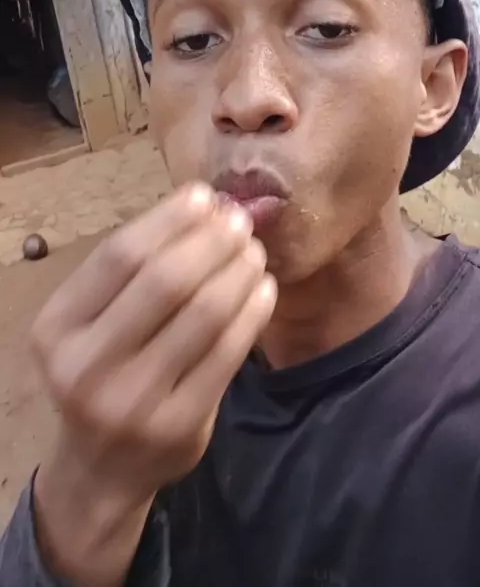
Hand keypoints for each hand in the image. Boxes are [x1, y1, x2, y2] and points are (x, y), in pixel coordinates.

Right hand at [31, 183, 276, 586]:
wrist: (103, 464)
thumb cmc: (103, 372)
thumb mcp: (92, 323)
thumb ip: (133, 273)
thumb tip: (203, 207)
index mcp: (58, 327)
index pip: (120, 255)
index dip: (169, 218)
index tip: (205, 196)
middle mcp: (86, 365)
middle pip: (165, 280)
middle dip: (212, 241)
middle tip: (241, 222)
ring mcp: (133, 400)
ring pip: (203, 314)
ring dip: (238, 272)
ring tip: (254, 253)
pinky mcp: (179, 425)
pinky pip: (228, 354)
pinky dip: (253, 313)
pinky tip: (263, 290)